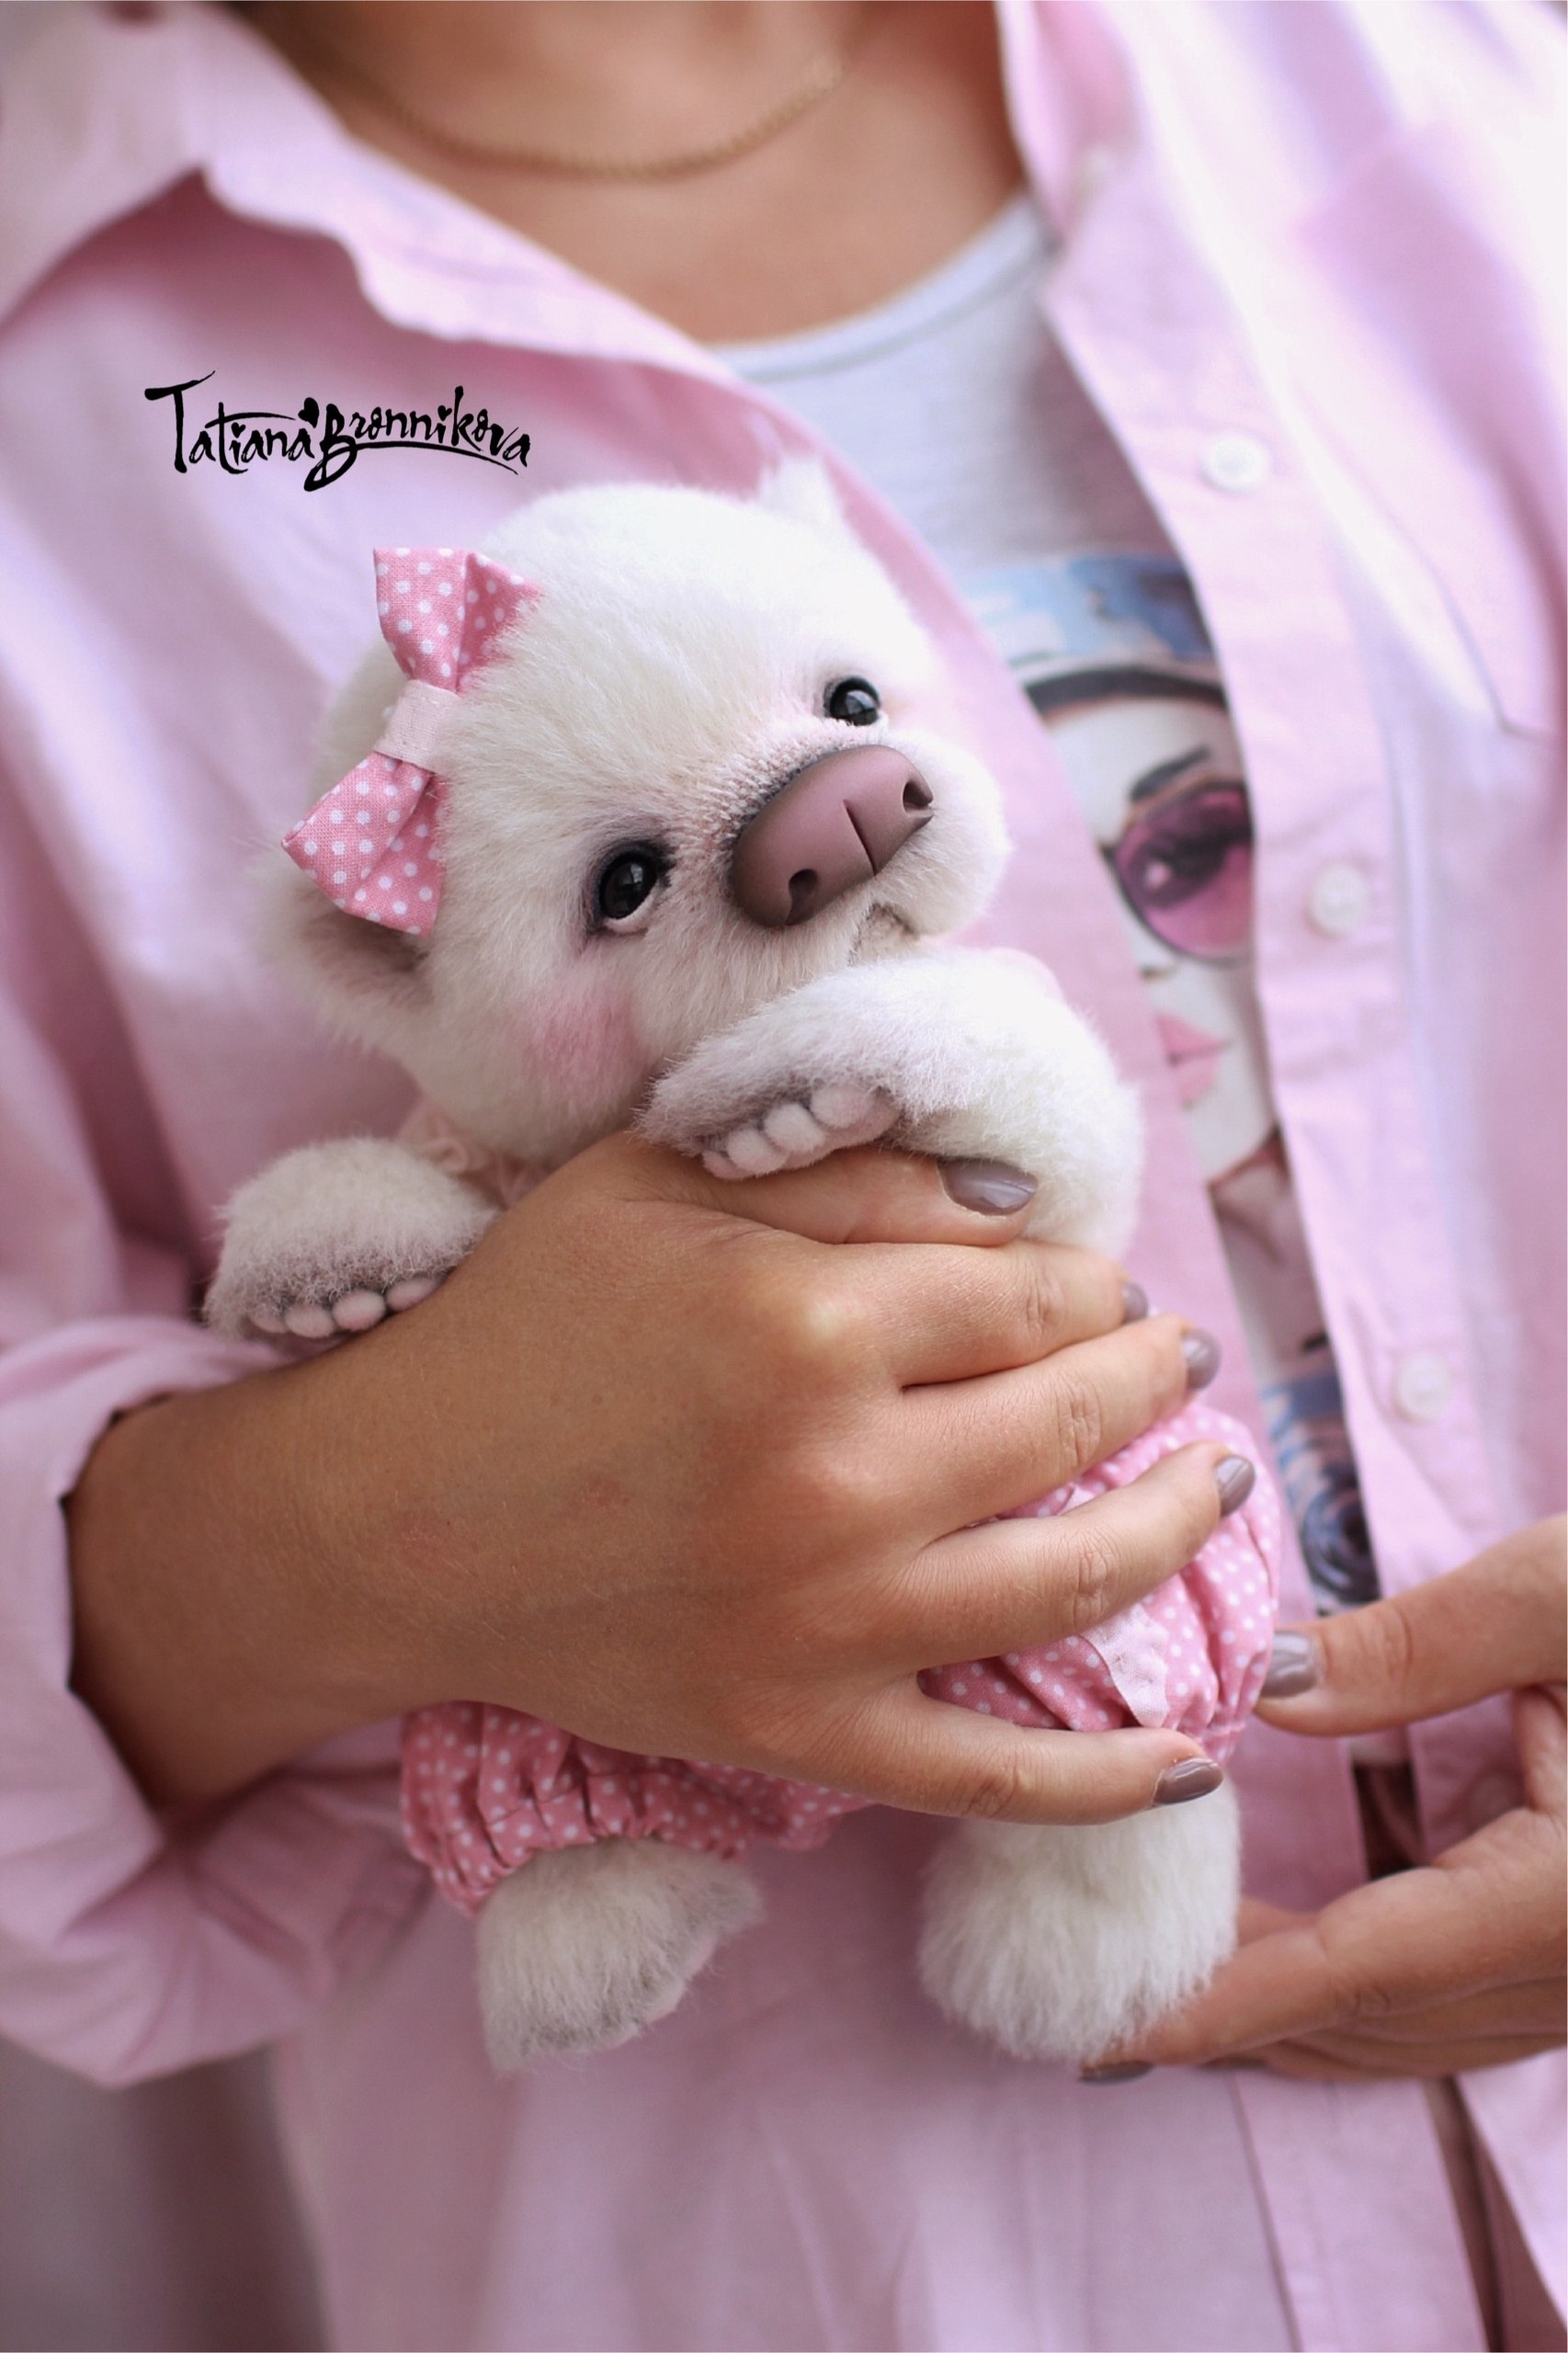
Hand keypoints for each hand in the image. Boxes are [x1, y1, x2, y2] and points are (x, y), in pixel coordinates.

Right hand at [70, 1132, 1239, 1816]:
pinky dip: (1107, 1777)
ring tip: (1216, 1486)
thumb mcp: (656, 1186)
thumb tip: (1019, 1205)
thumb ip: (843, 1174)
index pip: (1036, 1293)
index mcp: (810, 1323)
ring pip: (1076, 1580)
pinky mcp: (806, 1732)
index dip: (1090, 1279)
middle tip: (1174, 1361)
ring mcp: (833, 1622)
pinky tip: (1192, 1749)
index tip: (1094, 1282)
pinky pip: (992, 1777)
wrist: (396, 1519)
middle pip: (1077, 1418)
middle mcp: (841, 1477)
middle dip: (1152, 1377)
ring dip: (1178, 1528)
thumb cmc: (522, 1327)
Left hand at [1119, 1518, 1566, 2078]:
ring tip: (1175, 1984)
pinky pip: (1470, 1999)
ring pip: (1429, 2027)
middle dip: (1240, 2018)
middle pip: (1382, 2019)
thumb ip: (1411, 1649)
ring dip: (1303, 2015)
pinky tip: (1308, 1953)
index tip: (1117, 2032)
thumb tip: (1264, 1687)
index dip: (1227, 2006)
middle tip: (1102, 1997)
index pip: (1361, 1970)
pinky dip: (1375, 1990)